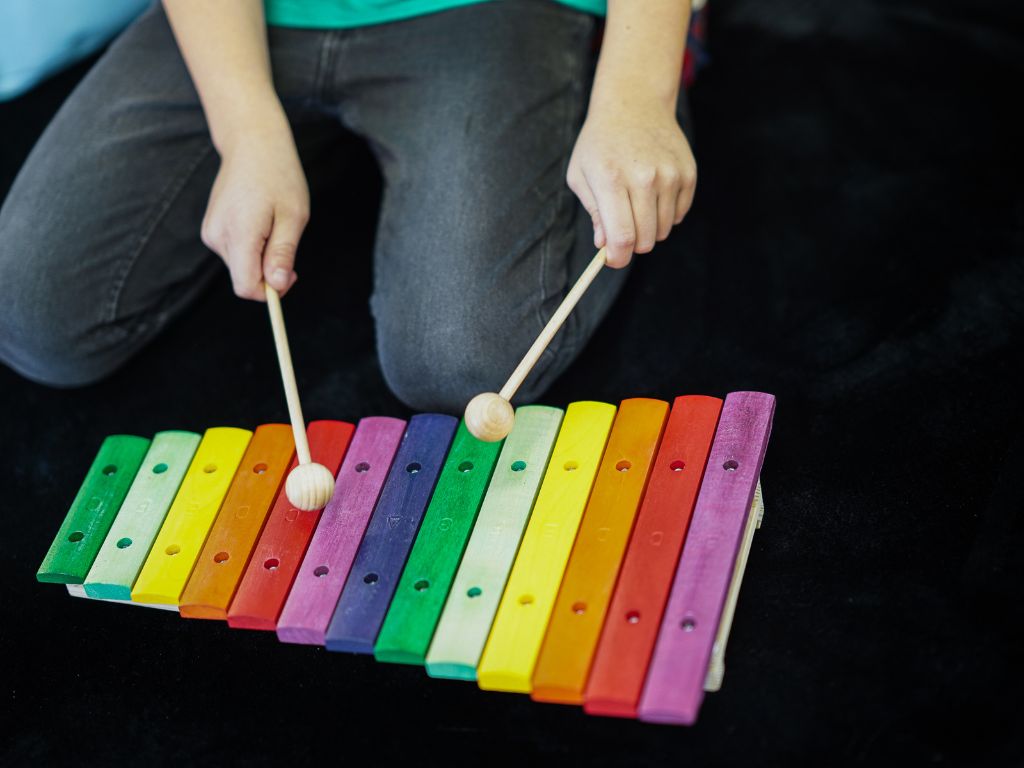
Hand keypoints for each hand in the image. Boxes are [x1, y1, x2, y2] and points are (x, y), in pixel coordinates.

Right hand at [201, 111, 308, 299]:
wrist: (251, 144)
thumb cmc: (278, 176)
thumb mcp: (292, 216)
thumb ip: (283, 253)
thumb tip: (277, 285)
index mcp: (239, 233)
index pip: (246, 286)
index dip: (270, 291)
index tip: (290, 275)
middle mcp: (217, 236)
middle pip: (244, 279)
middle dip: (268, 274)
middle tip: (287, 242)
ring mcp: (210, 233)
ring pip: (240, 267)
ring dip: (260, 258)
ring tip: (272, 225)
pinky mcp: (210, 230)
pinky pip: (235, 254)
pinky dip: (251, 248)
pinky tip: (259, 222)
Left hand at [567, 99, 695, 267]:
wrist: (634, 105)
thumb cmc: (600, 144)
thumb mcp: (581, 175)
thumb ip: (593, 213)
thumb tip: (606, 245)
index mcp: (611, 180)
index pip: (622, 237)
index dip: (618, 258)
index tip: (614, 259)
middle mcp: (644, 178)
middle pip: (645, 240)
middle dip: (632, 245)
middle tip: (623, 229)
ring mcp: (670, 175)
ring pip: (662, 230)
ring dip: (648, 228)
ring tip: (636, 204)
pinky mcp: (688, 173)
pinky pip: (679, 215)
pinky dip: (665, 214)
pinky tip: (653, 193)